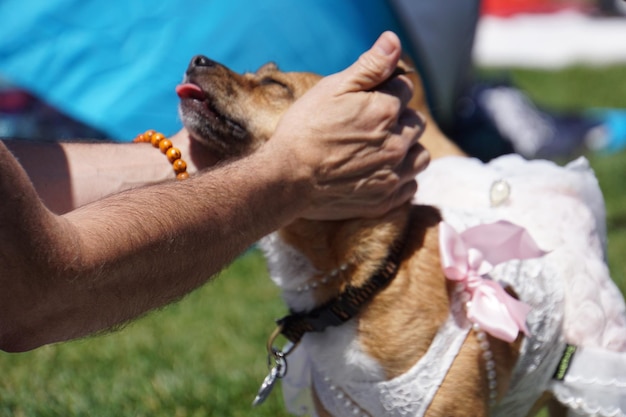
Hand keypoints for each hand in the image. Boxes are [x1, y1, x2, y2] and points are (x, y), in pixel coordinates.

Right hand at [269, 31, 429, 219]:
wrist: (286, 178)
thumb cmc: (305, 129)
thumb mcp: (333, 88)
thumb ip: (370, 66)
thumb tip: (394, 41)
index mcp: (386, 111)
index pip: (405, 89)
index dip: (385, 90)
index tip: (365, 100)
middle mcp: (397, 144)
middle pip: (416, 122)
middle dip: (399, 119)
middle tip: (369, 125)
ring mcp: (393, 175)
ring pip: (420, 156)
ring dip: (407, 149)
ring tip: (382, 149)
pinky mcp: (385, 200)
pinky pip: (411, 186)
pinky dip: (401, 178)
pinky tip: (379, 172)